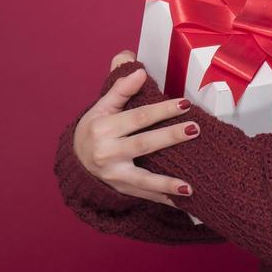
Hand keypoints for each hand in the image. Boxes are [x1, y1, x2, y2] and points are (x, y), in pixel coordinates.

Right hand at [74, 60, 199, 206]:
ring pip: (144, 179)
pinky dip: (164, 199)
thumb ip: (121, 88)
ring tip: (189, 186)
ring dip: (167, 183)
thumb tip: (139, 70)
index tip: (184, 104)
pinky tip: (184, 201)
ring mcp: (114, 175)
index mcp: (103, 128)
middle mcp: (107, 152)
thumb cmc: (94, 129)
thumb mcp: (101, 106)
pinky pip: (146, 196)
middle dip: (170, 137)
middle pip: (143, 144)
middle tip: (195, 129)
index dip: (161, 110)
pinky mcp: (122, 189)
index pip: (137, 117)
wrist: (76, 162)